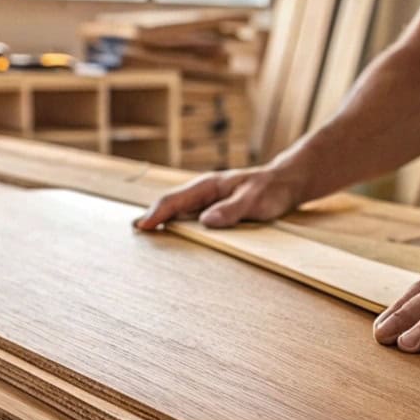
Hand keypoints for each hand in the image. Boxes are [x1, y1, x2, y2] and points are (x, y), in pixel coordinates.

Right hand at [134, 166, 304, 229]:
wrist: (286, 183)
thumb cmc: (271, 190)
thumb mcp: (255, 200)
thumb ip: (232, 210)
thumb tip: (206, 222)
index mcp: (208, 186)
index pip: (174, 200)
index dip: (156, 214)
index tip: (141, 227)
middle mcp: (203, 192)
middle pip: (170, 204)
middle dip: (150, 217)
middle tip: (133, 232)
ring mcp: (207, 201)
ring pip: (177, 211)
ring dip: (161, 222)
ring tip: (143, 235)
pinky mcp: (213, 210)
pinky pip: (189, 218)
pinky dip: (176, 225)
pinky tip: (169, 236)